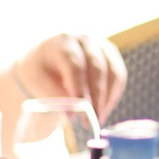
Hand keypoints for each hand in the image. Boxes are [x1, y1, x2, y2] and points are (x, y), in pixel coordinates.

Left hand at [11, 33, 127, 120]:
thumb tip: (74, 114)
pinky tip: (103, 109)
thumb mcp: (39, 82)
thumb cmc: (41, 71)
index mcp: (62, 42)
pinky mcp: (112, 56)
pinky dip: (112, 95)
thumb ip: (56, 96)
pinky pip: (119, 77)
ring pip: (113, 73)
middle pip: (98, 68)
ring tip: (98, 118)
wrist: (47, 57)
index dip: (80, 88)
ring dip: (107, 98)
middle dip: (97, 96)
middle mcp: (86, 40)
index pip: (75, 65)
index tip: (81, 110)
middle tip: (93, 118)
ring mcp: (102, 46)